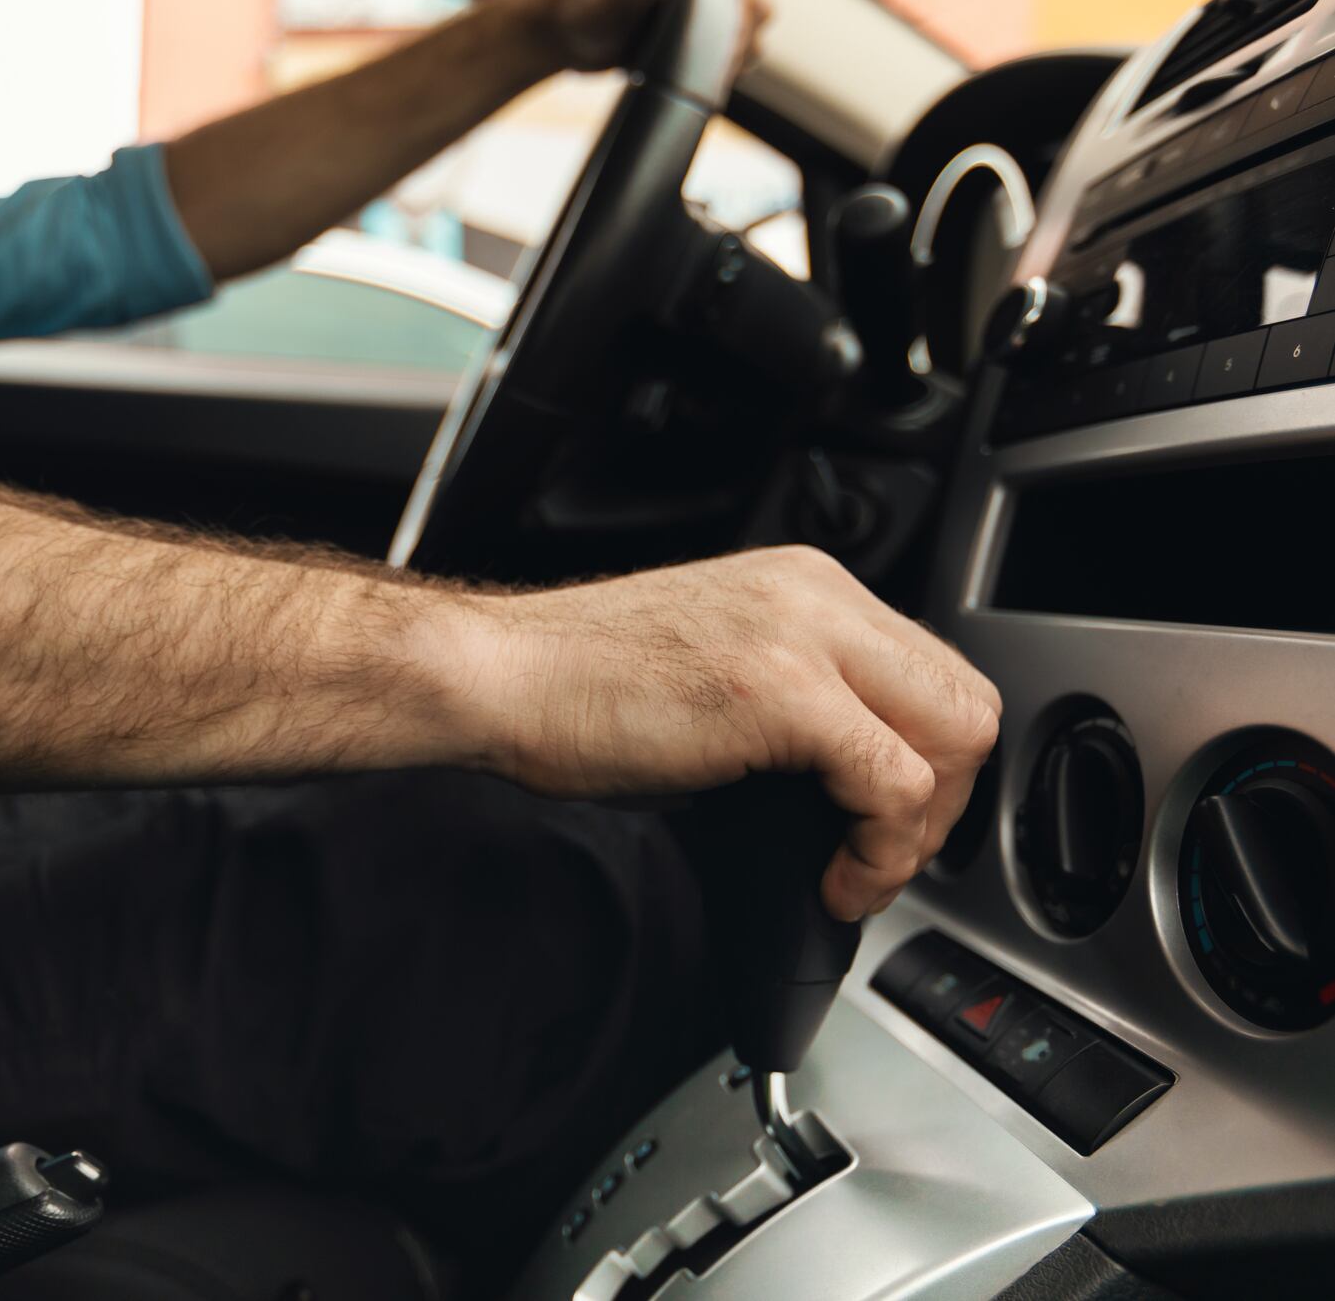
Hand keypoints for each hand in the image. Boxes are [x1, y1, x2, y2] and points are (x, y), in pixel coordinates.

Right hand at [455, 546, 999, 920]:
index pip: (932, 673)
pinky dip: (880, 851)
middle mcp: (817, 596)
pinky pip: (895, 782)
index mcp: (804, 586)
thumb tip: (844, 777)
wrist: (499, 674)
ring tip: (857, 870)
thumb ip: (792, 695)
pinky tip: (835, 879)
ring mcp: (804, 636)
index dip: (930, 765)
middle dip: (946, 802)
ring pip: (955, 738)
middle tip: (879, 855)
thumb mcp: (712, 667)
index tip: (884, 822)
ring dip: (920, 831)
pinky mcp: (783, 691)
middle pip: (966, 702)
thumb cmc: (574, 684)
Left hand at [499, 0, 770, 78]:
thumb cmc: (583, 1)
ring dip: (729, 63)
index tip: (715, 53)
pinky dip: (716, 72)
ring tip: (688, 74)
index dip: (744, 27)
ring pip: (746, 40)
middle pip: (757, 18)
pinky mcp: (696, 34)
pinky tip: (690, 80)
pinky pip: (725, 56)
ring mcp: (707, 5)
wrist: (562, 31)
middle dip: (738, 48)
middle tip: (694, 67)